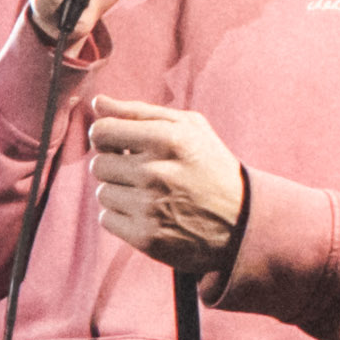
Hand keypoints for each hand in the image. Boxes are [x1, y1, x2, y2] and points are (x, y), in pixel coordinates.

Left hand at [84, 98, 253, 276]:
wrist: (242, 220)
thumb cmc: (209, 165)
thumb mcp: (188, 127)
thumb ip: (139, 112)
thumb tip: (98, 102)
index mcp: (168, 139)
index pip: (101, 131)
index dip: (107, 137)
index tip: (122, 144)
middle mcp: (157, 173)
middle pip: (99, 165)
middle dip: (116, 166)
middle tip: (144, 172)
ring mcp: (150, 208)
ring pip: (102, 193)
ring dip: (120, 193)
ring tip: (151, 194)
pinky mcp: (146, 237)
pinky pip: (106, 219)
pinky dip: (122, 217)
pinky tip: (149, 214)